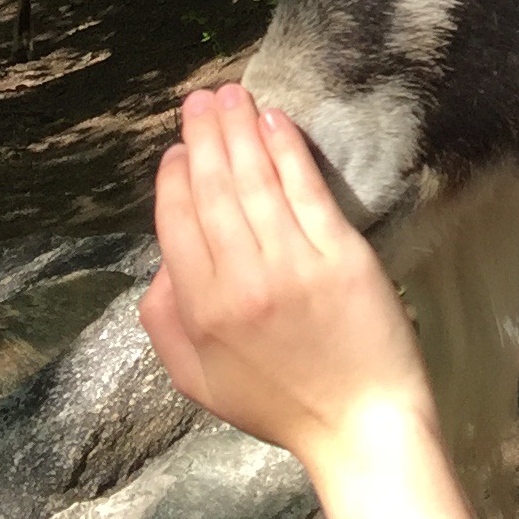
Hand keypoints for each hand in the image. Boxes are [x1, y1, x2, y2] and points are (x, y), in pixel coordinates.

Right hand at [141, 85, 434, 472]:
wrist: (359, 423)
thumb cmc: (279, 404)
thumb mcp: (198, 381)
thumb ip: (166, 323)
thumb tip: (160, 266)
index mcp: (201, 312)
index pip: (178, 225)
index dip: (175, 180)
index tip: (178, 149)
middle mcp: (240, 281)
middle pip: (214, 191)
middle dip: (204, 137)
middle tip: (199, 99)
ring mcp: (291, 264)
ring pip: (255, 181)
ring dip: (239, 130)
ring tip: (230, 95)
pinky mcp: (339, 254)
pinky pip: (304, 189)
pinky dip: (286, 149)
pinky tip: (274, 121)